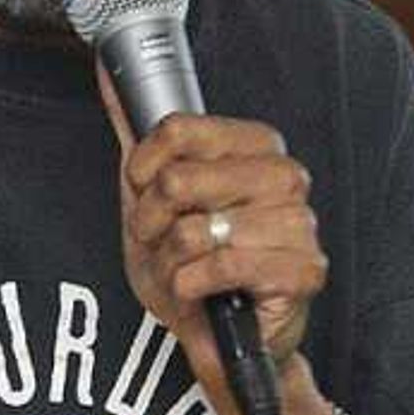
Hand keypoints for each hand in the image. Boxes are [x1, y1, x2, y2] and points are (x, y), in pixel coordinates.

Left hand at [102, 72, 324, 389]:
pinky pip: (224, 265)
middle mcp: (285, 177)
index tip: (143, 195)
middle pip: (181, 179)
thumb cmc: (192, 268)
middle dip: (153, 223)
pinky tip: (201, 293)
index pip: (179, 128)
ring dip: (173, 263)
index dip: (143, 169)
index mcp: (256, 147)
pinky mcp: (305, 270)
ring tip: (185, 274)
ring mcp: (301, 223)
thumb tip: (108, 71)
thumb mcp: (152, 199)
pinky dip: (194, 286)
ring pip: (198, 229)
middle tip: (162, 244)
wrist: (220, 342)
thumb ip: (137, 134)